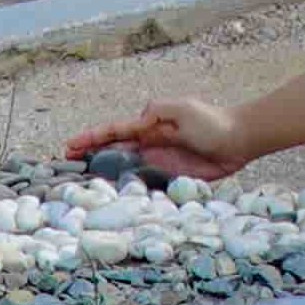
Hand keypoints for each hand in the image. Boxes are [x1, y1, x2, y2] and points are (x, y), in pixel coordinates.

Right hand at [72, 98, 254, 183]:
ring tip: (80, 182)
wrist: (239, 141)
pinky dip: (127, 188)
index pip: (114, 132)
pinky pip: (144, 184)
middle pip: (112, 150)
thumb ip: (157, 111)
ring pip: (123, 167)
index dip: (92, 138)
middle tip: (65, 163)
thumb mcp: (182, 109)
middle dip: (89, 154)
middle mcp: (148, 144)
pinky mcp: (170, 177)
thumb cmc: (211, 122)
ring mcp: (157, 161)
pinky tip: (113, 196)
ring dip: (103, 173)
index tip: (70, 146)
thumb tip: (136, 121)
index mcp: (148, 125)